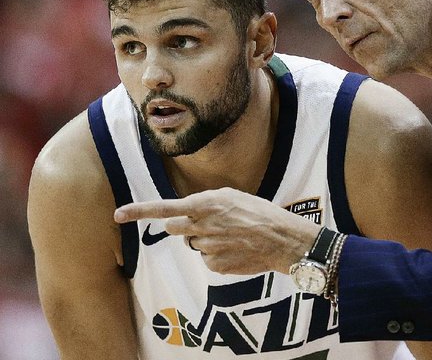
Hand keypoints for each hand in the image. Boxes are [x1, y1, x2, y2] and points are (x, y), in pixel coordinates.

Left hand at [114, 187, 320, 274]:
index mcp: (207, 203)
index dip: (140, 212)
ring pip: (193, 245)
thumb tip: (187, 216)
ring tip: (230, 236)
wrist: (282, 239)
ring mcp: (208, 248)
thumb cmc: (260, 213)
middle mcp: (203, 225)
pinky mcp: (216, 266)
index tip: (118, 215)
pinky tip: (234, 250)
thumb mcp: (233, 197)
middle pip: (174, 230)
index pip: (166, 208)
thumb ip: (206, 203)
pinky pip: (206, 261)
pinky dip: (217, 256)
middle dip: (183, 227)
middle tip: (206, 224)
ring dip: (204, 240)